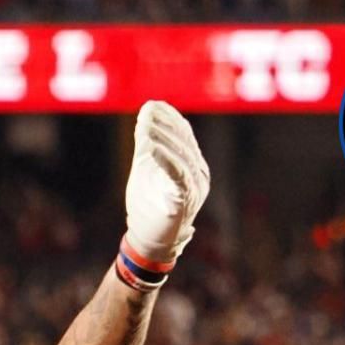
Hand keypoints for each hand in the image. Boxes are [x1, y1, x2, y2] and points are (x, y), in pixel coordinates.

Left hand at [124, 101, 210, 265]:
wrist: (149, 239)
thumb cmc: (149, 203)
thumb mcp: (146, 167)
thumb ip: (147, 142)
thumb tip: (146, 111)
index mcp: (192, 163)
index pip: (184, 134)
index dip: (170, 118)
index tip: (153, 105)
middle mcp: (199, 174)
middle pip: (184, 143)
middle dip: (165, 125)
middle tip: (147, 113)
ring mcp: (195, 188)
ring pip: (182, 158)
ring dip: (164, 140)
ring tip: (146, 128)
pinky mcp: (185, 202)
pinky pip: (178, 177)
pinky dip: (165, 160)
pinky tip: (150, 148)